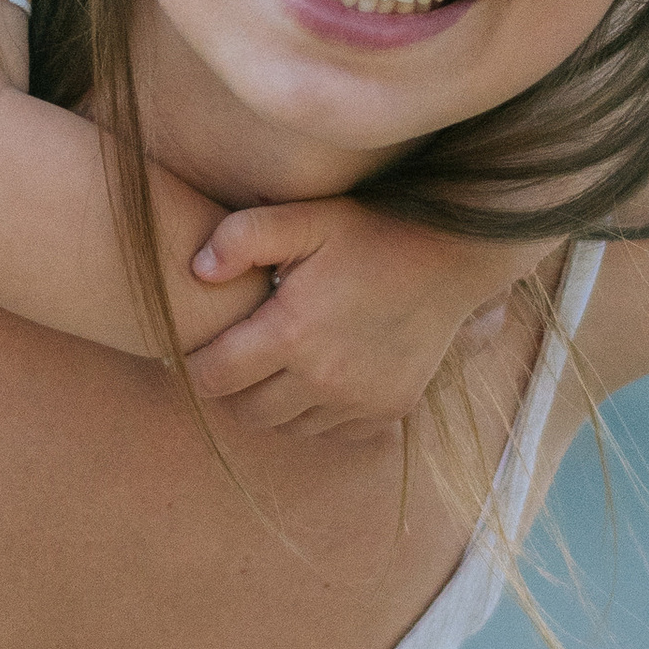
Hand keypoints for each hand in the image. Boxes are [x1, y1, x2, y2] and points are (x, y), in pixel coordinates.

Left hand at [182, 202, 545, 438]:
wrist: (451, 256)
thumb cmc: (370, 231)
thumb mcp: (305, 217)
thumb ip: (243, 236)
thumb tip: (198, 270)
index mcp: (293, 332)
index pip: (213, 378)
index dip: (196, 366)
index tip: (200, 348)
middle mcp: (325, 377)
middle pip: (246, 413)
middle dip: (230, 391)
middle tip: (234, 359)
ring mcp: (360, 399)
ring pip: (287, 427)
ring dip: (273, 404)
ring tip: (276, 366)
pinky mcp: (389, 408)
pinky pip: (332, 431)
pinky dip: (317, 414)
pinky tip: (319, 378)